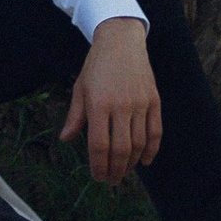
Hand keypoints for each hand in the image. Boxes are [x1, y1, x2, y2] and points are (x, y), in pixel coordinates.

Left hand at [60, 16, 159, 185]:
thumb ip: (75, 116)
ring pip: (139, 144)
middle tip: (111, 180)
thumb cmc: (96, 66)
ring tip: (123, 171)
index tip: (98, 177)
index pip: (99, 145)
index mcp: (98, 103)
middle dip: (115, 170)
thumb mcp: (80, 88)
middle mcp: (121, 105)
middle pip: (120, 149)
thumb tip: (65, 139)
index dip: (98, 166)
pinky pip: (155, 132)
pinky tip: (144, 161)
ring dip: (131, 163)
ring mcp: (140, 103)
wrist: (121, 40)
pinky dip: (151, 150)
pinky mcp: (154, 101)